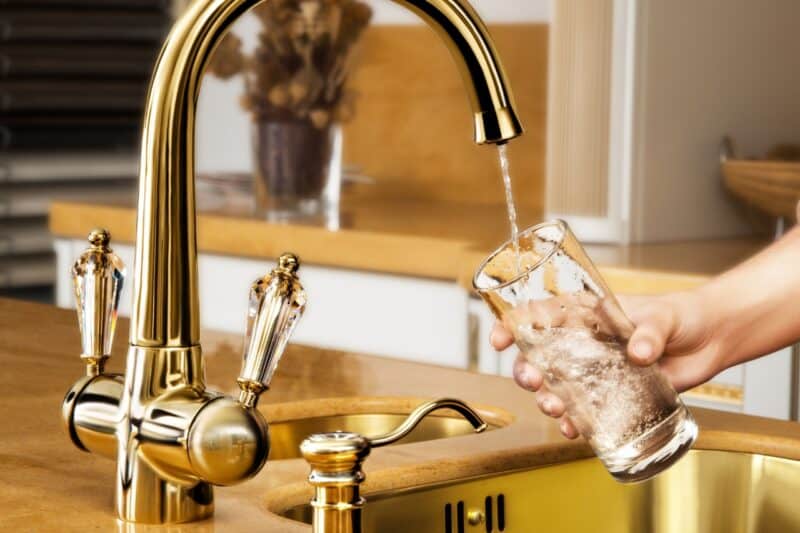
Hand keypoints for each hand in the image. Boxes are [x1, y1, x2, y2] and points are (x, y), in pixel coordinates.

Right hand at [491, 291, 725, 438]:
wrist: (712, 340)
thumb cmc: (684, 315)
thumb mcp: (665, 315)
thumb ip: (650, 331)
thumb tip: (641, 352)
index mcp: (586, 314)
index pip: (539, 315)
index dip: (513, 325)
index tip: (500, 339)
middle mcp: (583, 343)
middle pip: (538, 357)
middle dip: (526, 371)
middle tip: (533, 381)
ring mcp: (595, 371)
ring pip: (556, 388)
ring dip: (548, 400)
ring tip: (555, 409)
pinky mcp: (613, 395)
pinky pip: (585, 412)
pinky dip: (575, 423)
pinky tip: (574, 430)